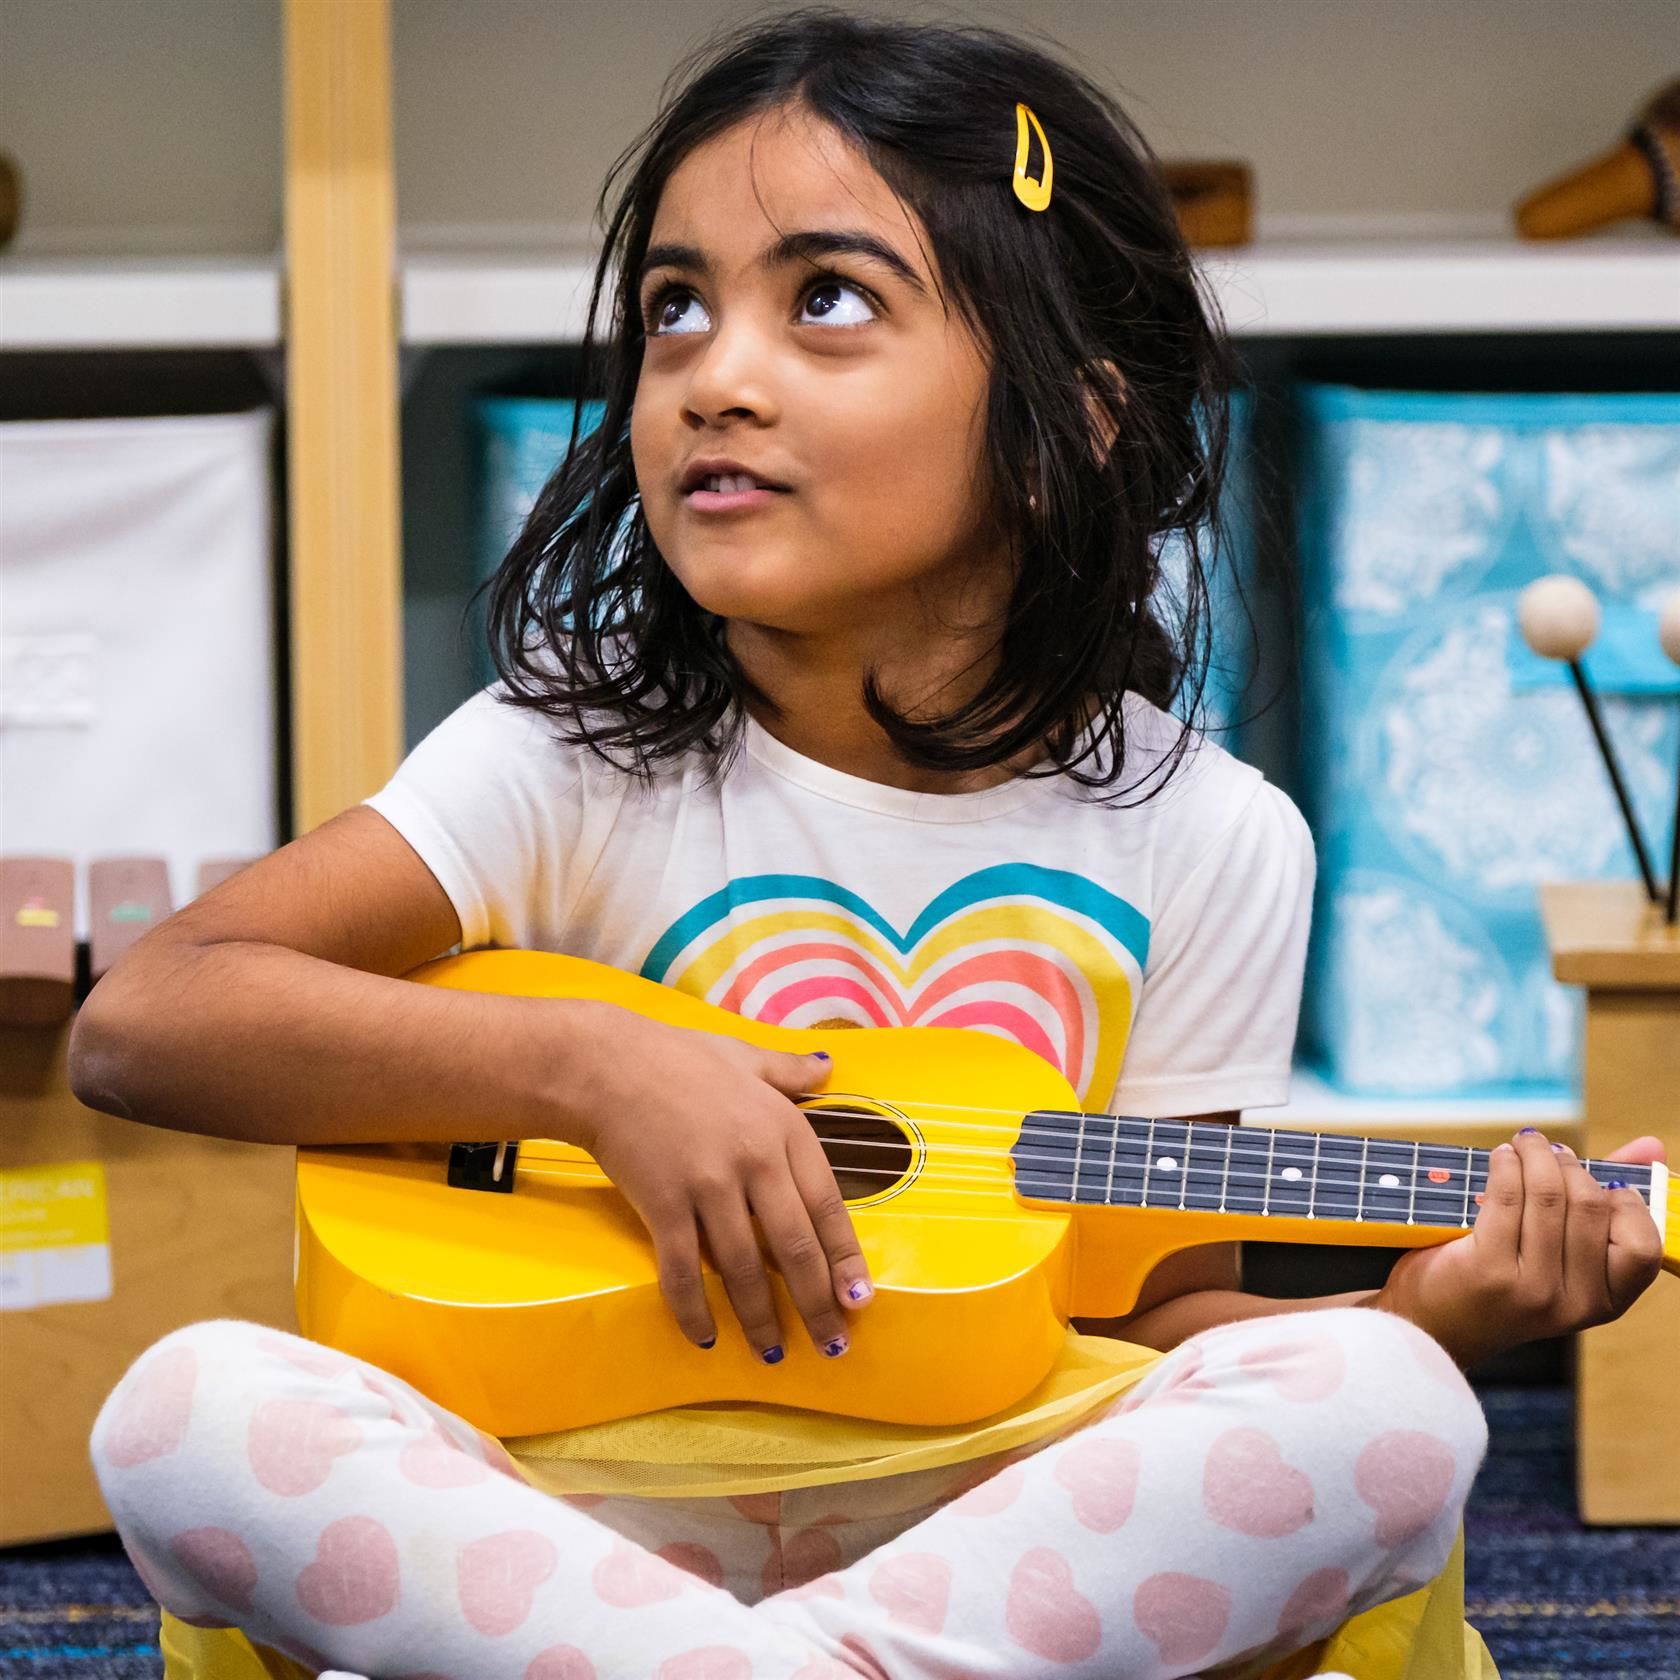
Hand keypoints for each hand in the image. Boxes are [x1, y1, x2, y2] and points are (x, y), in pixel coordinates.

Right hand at [568, 1005, 872, 1362]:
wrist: (604, 1064)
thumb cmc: (677, 1058)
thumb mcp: (744, 1057)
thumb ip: (789, 1071)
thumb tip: (829, 1068)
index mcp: (784, 1128)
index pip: (829, 1206)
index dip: (846, 1259)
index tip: (860, 1300)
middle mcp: (755, 1162)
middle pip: (794, 1249)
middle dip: (816, 1305)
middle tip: (831, 1346)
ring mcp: (709, 1187)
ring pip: (744, 1270)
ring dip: (760, 1319)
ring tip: (772, 1352)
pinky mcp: (663, 1206)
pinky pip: (684, 1272)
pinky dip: (694, 1309)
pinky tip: (705, 1335)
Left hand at [1375, 1129, 1665, 1367]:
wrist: (1435, 1324)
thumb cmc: (1506, 1280)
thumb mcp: (1563, 1254)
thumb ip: (1608, 1203)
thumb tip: (1651, 1146)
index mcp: (1605, 1303)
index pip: (1643, 1246)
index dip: (1624, 1202)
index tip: (1601, 1178)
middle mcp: (1575, 1304)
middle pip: (1591, 1207)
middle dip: (1570, 1166)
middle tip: (1549, 1150)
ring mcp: (1532, 1290)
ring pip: (1550, 1196)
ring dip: (1536, 1155)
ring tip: (1525, 1143)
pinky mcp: (1488, 1270)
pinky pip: (1508, 1198)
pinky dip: (1506, 1165)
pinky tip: (1502, 1157)